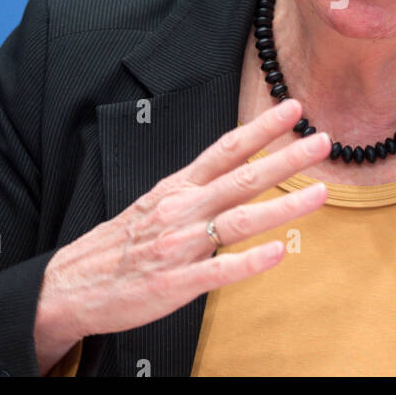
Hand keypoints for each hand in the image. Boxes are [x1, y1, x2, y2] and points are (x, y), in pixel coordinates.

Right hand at [33, 98, 329, 372]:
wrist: (72, 284)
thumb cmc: (120, 245)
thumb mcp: (156, 203)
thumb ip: (196, 189)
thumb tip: (237, 172)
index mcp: (178, 188)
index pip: (226, 150)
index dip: (261, 128)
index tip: (292, 109)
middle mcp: (182, 210)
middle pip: (241, 179)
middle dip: (285, 159)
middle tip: (322, 142)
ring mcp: (180, 246)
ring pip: (238, 221)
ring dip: (282, 206)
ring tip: (319, 193)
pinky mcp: (176, 283)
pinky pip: (219, 271)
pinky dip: (249, 262)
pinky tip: (278, 253)